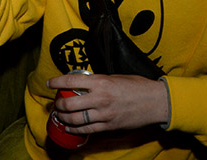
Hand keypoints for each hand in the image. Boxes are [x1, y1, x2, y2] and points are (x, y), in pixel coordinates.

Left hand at [47, 73, 169, 133]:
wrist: (156, 102)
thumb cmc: (136, 86)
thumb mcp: (114, 77)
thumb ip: (97, 81)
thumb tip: (82, 83)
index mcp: (100, 82)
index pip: (70, 81)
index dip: (56, 82)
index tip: (49, 83)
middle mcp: (100, 98)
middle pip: (69, 104)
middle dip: (58, 105)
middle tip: (56, 103)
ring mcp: (104, 114)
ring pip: (75, 120)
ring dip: (63, 118)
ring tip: (60, 116)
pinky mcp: (109, 126)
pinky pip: (87, 130)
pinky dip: (75, 129)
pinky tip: (70, 127)